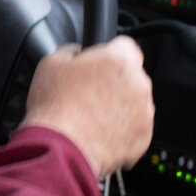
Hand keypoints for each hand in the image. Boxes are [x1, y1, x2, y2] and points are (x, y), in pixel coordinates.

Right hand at [21, 36, 153, 179]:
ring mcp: (144, 113)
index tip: (99, 63)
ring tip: (92, 116)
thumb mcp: (51, 63)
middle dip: (114, 81)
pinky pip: (135, 127)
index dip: (108, 53)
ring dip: (119, 105)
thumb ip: (71, 51)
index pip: (125, 45)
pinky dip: (122, 129)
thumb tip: (76, 54)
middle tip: (89, 93)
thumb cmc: (55, 108)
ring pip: (135, 102)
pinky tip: (99, 132)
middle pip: (131, 75)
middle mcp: (139, 84)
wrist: (61, 150)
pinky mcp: (143, 138)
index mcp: (119, 60)